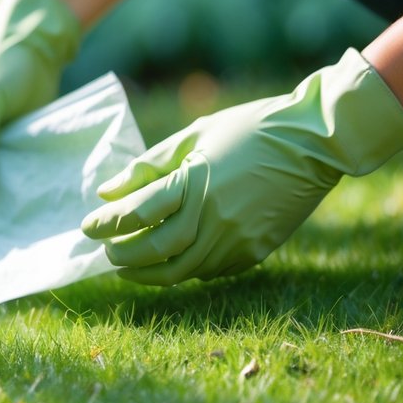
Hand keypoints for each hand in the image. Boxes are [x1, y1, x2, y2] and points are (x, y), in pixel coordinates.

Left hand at [81, 49, 402, 284]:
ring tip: (127, 264)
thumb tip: (107, 192)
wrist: (315, 143)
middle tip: (105, 251)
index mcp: (194, 182)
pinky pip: (208, 271)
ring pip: (180, 271)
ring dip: (147, 272)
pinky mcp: (254, 252)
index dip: (107, 223)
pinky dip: (181, 269)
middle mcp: (213, 217)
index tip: (87, 227)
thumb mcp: (193, 138)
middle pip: (154, 251)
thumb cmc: (248, 130)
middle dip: (122, 255)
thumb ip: (148, 167)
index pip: (137, 213)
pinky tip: (167, 261)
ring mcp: (236, 239)